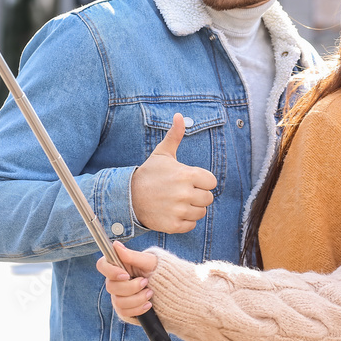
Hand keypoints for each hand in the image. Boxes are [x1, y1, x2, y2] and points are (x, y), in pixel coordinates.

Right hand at [96, 241, 159, 324]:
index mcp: (118, 265)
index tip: (126, 275)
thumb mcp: (148, 261)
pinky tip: (148, 304)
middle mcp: (114, 281)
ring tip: (150, 293)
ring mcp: (117, 296)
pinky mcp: (123, 309)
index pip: (102, 265)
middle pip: (111, 287)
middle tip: (145, 282)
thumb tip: (116, 245)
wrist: (166, 287)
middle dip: (131, 287)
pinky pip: (125, 312)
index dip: (111, 271)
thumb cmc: (156, 270)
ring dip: (137, 298)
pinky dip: (138, 309)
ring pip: (119, 302)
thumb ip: (132, 255)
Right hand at [131, 113, 217, 233]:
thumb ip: (175, 135)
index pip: (212, 182)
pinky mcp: (173, 225)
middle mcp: (185, 193)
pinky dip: (184, 221)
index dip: (202, 181)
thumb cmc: (149, 174)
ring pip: (200, 213)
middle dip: (198, 195)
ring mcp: (179, 210)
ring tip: (178, 202)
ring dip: (192, 208)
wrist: (128, 196)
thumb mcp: (162, 153)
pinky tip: (173, 212)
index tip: (190, 180)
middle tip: (183, 192)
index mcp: (187, 175)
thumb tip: (179, 116)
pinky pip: (191, 225)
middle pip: (208, 199)